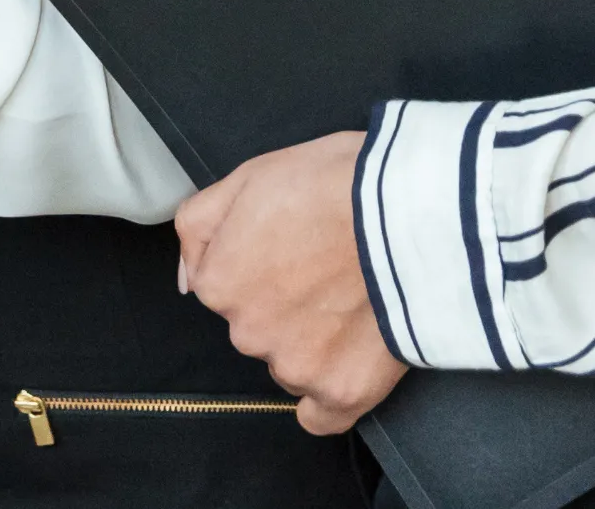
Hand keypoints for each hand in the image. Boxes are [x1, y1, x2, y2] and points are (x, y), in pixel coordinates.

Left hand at [175, 131, 406, 433]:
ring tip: (354, 301)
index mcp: (219, 283)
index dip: (259, 261)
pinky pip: (321, 416)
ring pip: (289, 362)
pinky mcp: (343, 392)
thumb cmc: (334, 186)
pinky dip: (328, 398)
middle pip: (256, 325)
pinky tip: (343, 368)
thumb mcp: (247, 177)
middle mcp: (248, 333)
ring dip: (311, 342)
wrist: (409, 214)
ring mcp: (295, 367)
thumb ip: (198, 227)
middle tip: (329, 268)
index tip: (294, 245)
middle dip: (283, 302)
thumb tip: (185, 278)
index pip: (222, 285)